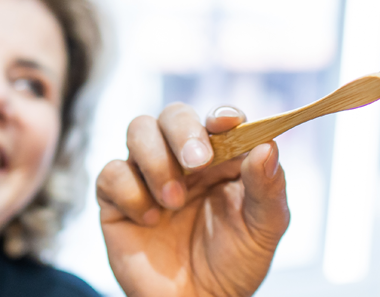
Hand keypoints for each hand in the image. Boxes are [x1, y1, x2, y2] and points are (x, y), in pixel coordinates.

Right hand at [97, 104, 288, 296]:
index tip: (225, 123)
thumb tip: (267, 147)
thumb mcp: (263, 230)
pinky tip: (151, 220)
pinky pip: (111, 172)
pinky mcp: (118, 198)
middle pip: (174, 115)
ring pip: (139, 129)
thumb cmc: (235, 264)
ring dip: (156, 160)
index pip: (220, 120)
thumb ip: (268, 189)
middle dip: (183, 131)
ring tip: (174, 201)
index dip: (222, 115)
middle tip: (196, 162)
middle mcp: (183, 159)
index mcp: (223, 158)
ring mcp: (149, 175)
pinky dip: (131, 192)